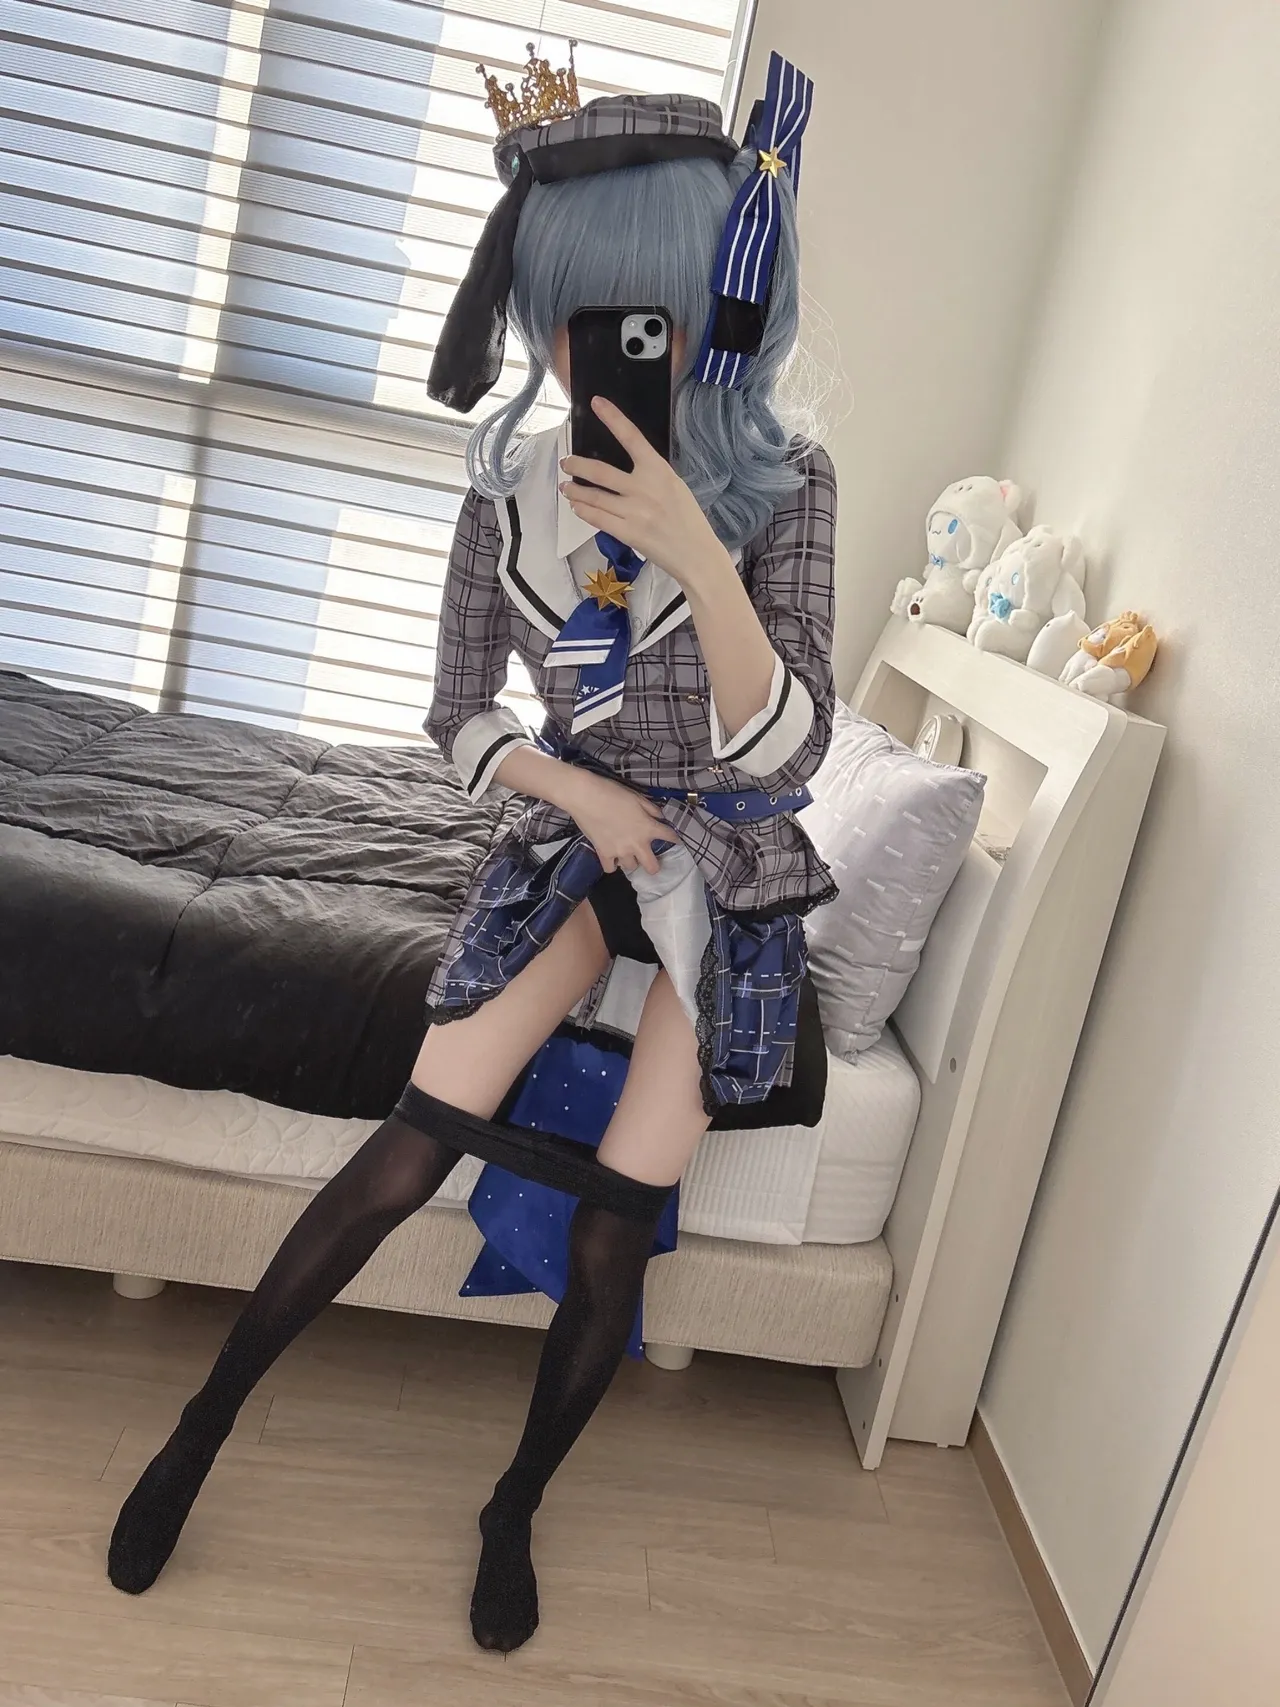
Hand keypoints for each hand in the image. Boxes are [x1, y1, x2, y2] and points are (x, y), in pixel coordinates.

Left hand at [559, 397, 732, 591]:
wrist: (696, 553)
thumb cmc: (688, 519)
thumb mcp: (674, 487)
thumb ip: (650, 475)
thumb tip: (625, 469)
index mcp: (659, 470)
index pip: (631, 437)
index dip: (612, 417)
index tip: (596, 402)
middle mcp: (644, 487)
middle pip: (600, 471)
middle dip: (577, 466)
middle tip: (566, 463)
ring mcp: (634, 511)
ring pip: (594, 497)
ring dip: (575, 491)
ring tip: (566, 487)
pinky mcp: (627, 533)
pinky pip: (597, 519)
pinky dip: (583, 511)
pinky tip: (578, 507)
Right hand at [559, 769, 679, 876]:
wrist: (586, 797)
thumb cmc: (613, 792)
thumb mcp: (637, 797)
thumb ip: (651, 809)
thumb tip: (660, 817)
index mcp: (647, 828)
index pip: (669, 837)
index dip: (675, 839)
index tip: (677, 841)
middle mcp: (636, 844)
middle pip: (652, 867)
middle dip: (654, 865)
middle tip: (650, 859)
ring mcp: (619, 851)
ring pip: (631, 867)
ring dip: (631, 861)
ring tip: (628, 854)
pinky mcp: (603, 854)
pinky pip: (610, 868)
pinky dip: (612, 864)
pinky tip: (612, 857)